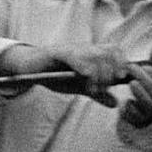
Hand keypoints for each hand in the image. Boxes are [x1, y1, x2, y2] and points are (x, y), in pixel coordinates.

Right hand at [0, 42, 125, 106]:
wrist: (29, 68)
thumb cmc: (56, 75)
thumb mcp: (79, 87)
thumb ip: (98, 93)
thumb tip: (116, 104)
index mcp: (92, 53)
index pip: (115, 50)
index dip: (121, 62)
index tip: (121, 78)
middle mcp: (84, 48)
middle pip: (108, 53)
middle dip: (110, 73)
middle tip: (103, 89)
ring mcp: (72, 49)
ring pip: (95, 55)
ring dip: (98, 74)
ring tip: (93, 89)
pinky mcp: (58, 52)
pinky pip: (76, 57)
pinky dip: (84, 68)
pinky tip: (84, 79)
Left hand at [120, 48, 151, 127]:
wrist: (149, 117)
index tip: (148, 67)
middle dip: (144, 79)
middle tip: (132, 69)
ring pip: (148, 105)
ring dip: (139, 92)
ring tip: (132, 83)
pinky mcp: (141, 123)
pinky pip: (135, 116)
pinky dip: (129, 107)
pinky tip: (128, 101)